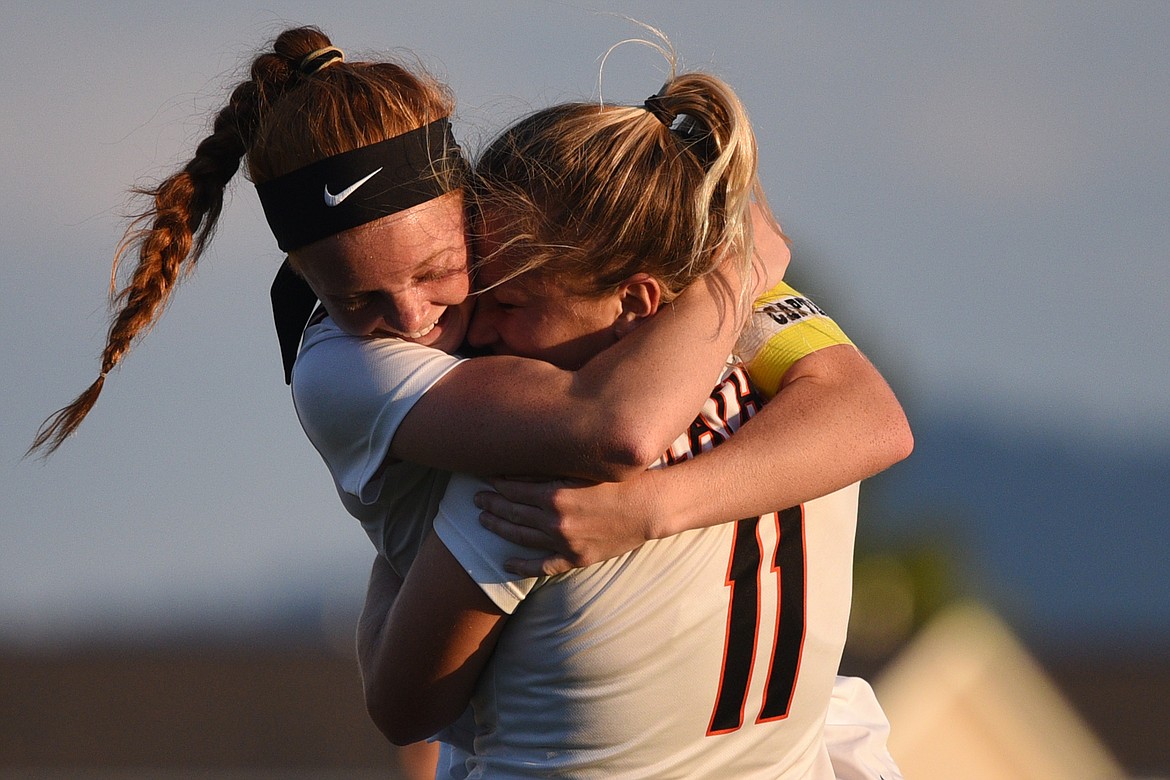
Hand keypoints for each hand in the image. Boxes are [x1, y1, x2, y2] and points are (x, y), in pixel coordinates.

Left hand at [475, 476, 662, 576]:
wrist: (649, 508)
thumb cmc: (620, 481)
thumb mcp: (584, 469)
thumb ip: (552, 468)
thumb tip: (521, 465)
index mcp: (555, 495)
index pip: (514, 488)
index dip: (497, 483)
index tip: (487, 477)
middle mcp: (555, 521)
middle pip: (513, 511)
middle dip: (491, 503)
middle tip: (476, 498)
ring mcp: (564, 543)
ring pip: (521, 537)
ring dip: (499, 527)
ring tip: (483, 520)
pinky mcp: (576, 558)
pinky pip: (543, 566)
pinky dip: (522, 566)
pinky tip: (506, 562)